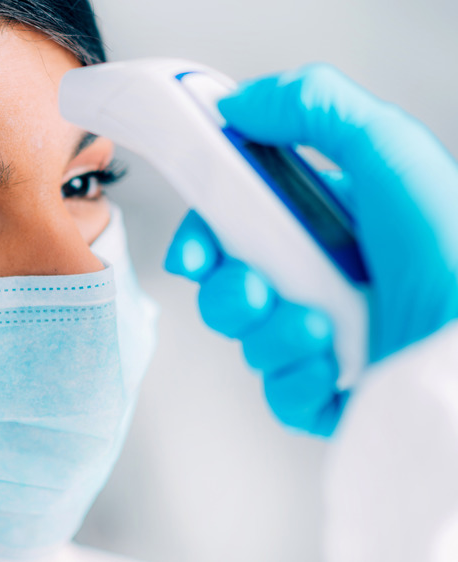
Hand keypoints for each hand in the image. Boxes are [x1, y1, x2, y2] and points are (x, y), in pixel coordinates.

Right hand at [165, 64, 457, 436]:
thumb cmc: (452, 248)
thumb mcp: (388, 149)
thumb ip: (310, 106)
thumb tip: (238, 104)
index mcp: (327, 223)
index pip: (237, 225)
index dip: (203, 236)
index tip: (195, 249)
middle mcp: (323, 280)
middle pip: (228, 286)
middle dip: (228, 292)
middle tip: (258, 290)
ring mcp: (328, 340)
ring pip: (250, 342)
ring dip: (272, 335)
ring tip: (320, 330)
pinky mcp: (335, 394)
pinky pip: (281, 395)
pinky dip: (298, 383)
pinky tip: (333, 370)